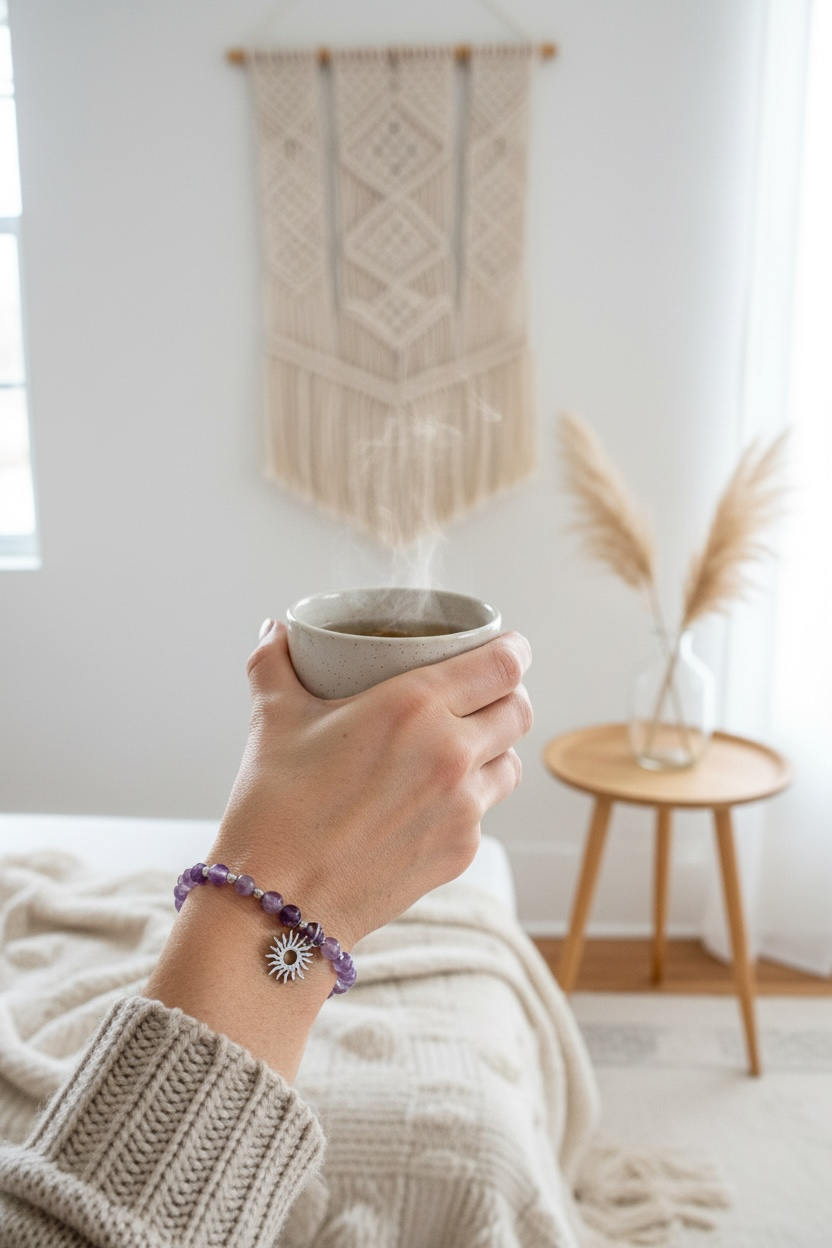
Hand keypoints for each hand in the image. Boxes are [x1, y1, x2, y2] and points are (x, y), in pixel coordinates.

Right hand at [145, 618, 531, 1078]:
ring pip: (510, 762)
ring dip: (494, 748)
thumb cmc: (275, 808)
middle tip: (481, 695)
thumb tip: (273, 631)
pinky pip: (485, 811)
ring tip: (462, 746)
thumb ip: (275, 665)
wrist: (278, 905)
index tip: (508, 647)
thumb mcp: (274, 720)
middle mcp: (451, 752)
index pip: (504, 665)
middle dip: (507, 696)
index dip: (513, 650)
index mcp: (415, 706)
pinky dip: (469, 798)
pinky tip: (433, 799)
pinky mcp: (462, 850)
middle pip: (519, 710)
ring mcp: (464, 807)